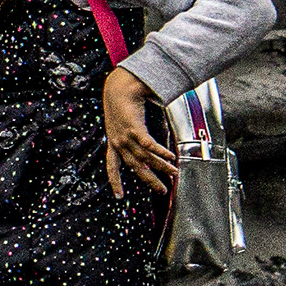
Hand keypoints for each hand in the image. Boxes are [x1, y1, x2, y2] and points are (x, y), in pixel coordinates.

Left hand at [102, 67, 177, 198]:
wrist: (119, 88)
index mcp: (113, 143)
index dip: (115, 181)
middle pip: (135, 166)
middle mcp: (118, 142)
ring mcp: (125, 136)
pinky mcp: (134, 128)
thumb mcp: (122, 126)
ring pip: (145, 157)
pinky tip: (170, 157)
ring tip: (173, 173)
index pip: (112, 166)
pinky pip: (149, 145)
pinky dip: (160, 152)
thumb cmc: (122, 105)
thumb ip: (133, 139)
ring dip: (161, 166)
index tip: (119, 196)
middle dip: (149, 179)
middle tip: (162, 190)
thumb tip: (146, 151)